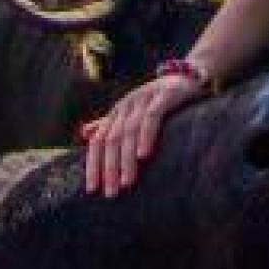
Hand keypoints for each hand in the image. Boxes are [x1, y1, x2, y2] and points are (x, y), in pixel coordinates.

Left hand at [84, 73, 204, 197]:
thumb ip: (109, 123)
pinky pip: (152, 117)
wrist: (185, 76)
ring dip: (126, 159)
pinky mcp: (164, 95)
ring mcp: (144, 98)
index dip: (93, 164)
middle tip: (111, 192)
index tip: (92, 189)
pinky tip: (144, 155)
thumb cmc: (156, 99)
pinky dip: (146, 136)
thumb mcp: (131, 111)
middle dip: (109, 168)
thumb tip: (84, 133)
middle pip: (111, 139)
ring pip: (129, 131)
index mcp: (117, 111)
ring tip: (126, 182)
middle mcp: (127, 105)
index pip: (98, 141)